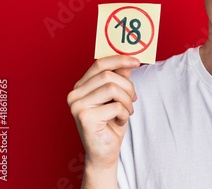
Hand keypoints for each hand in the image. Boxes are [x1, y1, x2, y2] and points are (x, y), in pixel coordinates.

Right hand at [67, 56, 139, 185]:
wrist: (104, 152)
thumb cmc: (111, 124)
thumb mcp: (118, 97)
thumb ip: (120, 78)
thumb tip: (129, 60)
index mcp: (81, 86)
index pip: (99, 64)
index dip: (119, 59)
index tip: (137, 61)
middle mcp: (75, 94)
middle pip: (108, 75)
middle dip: (128, 87)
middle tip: (133, 99)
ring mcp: (77, 106)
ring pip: (113, 88)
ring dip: (127, 100)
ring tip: (126, 111)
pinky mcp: (85, 117)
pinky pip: (115, 106)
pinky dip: (124, 113)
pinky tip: (119, 121)